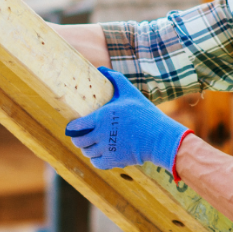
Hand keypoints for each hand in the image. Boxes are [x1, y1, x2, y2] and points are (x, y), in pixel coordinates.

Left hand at [65, 67, 189, 171]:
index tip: (72, 127)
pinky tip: (101, 153)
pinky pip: (97, 162)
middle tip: (81, 136)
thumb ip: (116, 79)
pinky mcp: (114, 160)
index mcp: (102, 117)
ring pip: (87, 152)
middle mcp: (102, 134)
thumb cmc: (145, 113)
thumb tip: (101, 69)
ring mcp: (107, 148)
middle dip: (78, 139)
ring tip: (91, 144)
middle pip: (79, 141)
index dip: (72, 128)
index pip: (76, 126)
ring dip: (88, 148)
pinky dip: (96, 159)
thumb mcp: (130, 92)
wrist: (160, 137)